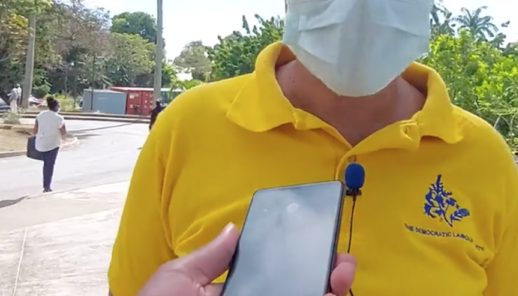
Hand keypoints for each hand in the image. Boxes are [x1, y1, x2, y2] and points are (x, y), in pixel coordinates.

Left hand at [136, 224, 356, 295]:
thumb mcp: (177, 279)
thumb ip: (208, 257)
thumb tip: (234, 229)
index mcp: (235, 292)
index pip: (276, 274)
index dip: (302, 259)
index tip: (320, 244)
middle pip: (302, 290)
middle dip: (328, 275)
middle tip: (341, 267)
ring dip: (331, 292)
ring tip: (339, 280)